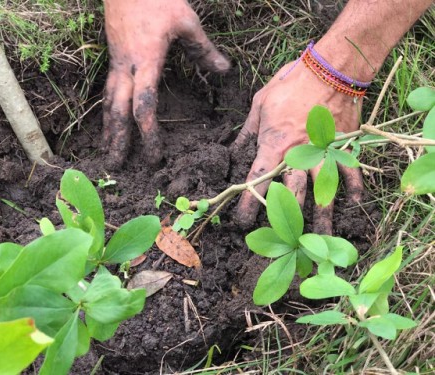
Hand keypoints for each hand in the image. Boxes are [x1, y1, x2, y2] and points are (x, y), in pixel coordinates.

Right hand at [102, 0, 229, 167]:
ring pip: (108, 103)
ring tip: (107, 151)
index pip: (145, 107)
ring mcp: (116, 65)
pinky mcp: (113, 60)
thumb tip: (224, 70)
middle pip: (118, 112)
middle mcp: (126, 69)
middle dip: (117, 141)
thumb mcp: (185, 21)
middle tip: (116, 166)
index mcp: (146, 62)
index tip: (155, 155)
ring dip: (108, 130)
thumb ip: (204, 49)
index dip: (149, 134)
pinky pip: (107, 92)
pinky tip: (109, 121)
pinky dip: (107, 112)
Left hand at [232, 60, 363, 233]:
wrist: (330, 68)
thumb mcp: (259, 105)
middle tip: (283, 240)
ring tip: (321, 240)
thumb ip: (246, 133)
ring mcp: (323, 154)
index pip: (258, 182)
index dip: (248, 205)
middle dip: (286, 220)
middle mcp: (298, 156)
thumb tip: (232, 153)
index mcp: (274, 146)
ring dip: (321, 218)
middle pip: (291, 196)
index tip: (242, 222)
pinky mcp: (343, 147)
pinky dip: (353, 189)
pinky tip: (353, 206)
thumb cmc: (291, 83)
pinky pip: (349, 173)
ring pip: (322, 193)